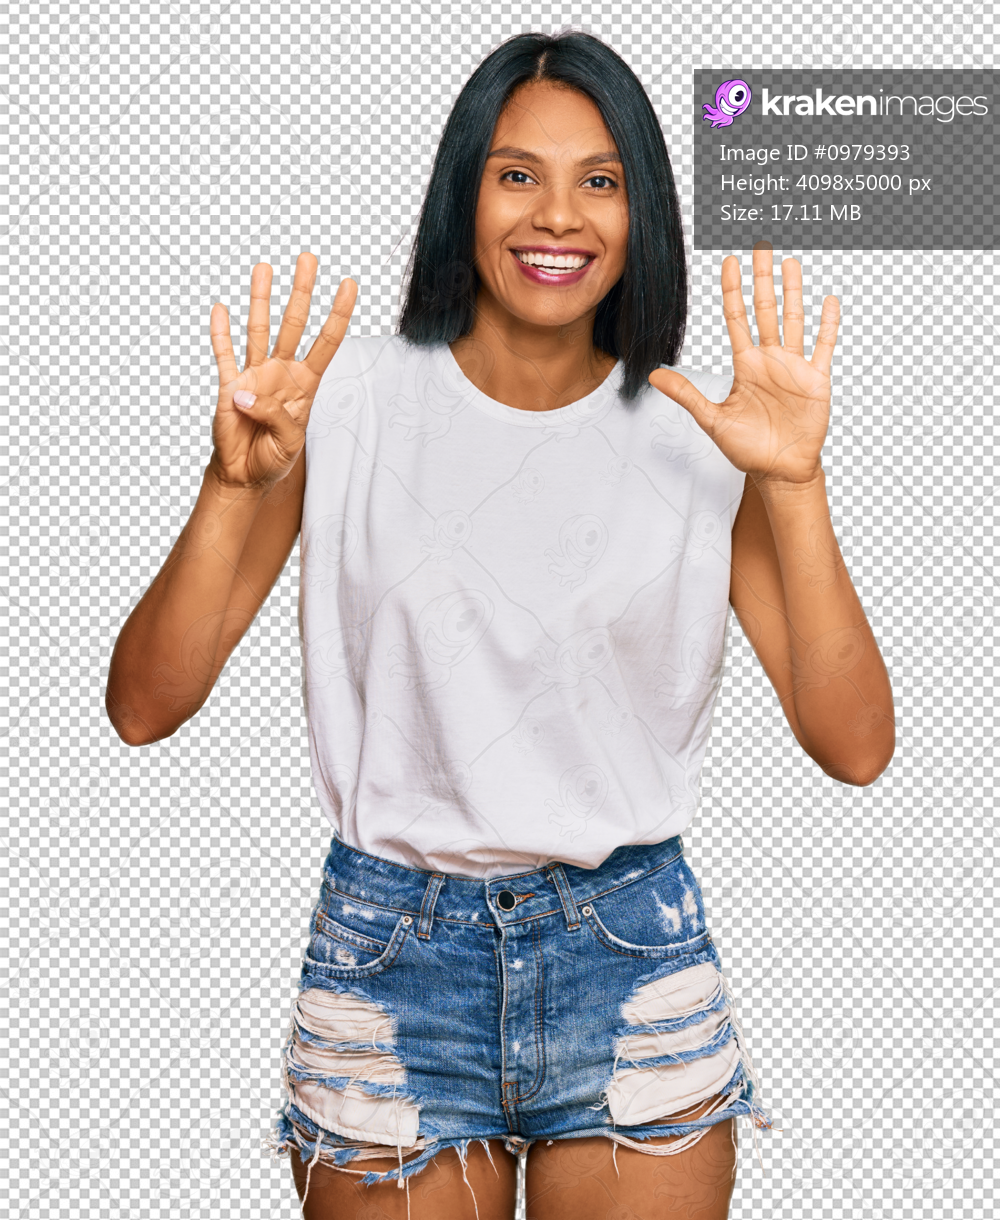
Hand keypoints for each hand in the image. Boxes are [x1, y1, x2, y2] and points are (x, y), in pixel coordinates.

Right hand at [208, 252, 357, 490]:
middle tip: (307, 258)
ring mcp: (254, 374)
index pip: (327, 342)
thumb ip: (276, 415)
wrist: (244, 474)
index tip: (349, 284)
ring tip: (265, 268)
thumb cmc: (273, 458)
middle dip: (301, 291)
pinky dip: (221, 333)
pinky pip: (224, 354)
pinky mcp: (227, 384)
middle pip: (294, 323)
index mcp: (305, 385)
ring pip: (259, 329)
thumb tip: (246, 392)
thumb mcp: (289, 442)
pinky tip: (222, 309)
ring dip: (261, 299)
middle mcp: (281, 372)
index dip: (338, 314)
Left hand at [647, 248, 839, 486]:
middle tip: (761, 246)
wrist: (779, 470)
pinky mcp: (816, 379)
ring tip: (790, 262)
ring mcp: (794, 367)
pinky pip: (823, 346)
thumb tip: (653, 375)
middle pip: (766, 310)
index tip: (729, 262)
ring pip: (794, 319)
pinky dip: (827, 324)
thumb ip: (687, 395)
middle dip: (762, 279)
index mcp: (745, 365)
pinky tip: (828, 301)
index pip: (737, 318)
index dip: (732, 290)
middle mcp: (769, 359)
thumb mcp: (712, 420)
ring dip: (793, 292)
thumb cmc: (748, 448)